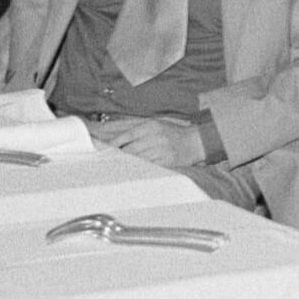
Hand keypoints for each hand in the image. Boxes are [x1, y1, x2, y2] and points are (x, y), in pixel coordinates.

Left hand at [86, 115, 208, 168]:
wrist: (196, 142)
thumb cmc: (174, 133)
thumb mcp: (157, 125)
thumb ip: (138, 132)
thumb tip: (117, 141)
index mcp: (150, 126)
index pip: (125, 136)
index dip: (113, 145)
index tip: (103, 151)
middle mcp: (154, 137)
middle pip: (129, 150)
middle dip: (118, 157)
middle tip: (107, 163)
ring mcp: (160, 150)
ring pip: (137, 160)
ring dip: (127, 165)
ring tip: (117, 169)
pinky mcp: (165, 161)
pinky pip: (148, 167)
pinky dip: (139, 170)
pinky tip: (133, 172)